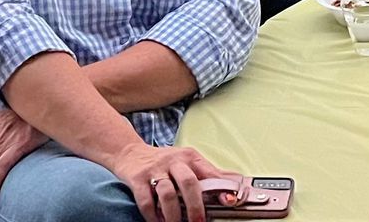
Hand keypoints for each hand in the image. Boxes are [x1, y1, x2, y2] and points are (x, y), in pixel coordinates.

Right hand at [106, 143, 225, 221]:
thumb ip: (210, 172)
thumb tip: (237, 180)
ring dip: (174, 214)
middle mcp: (174, 161)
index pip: (210, 173)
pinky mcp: (138, 179)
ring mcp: (155, 170)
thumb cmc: (165, 161)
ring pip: (167, 193)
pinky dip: (152, 215)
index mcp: (190, 157)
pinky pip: (146, 200)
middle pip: (189, 183)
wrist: (130, 153)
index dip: (221, 188)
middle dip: (196, 206)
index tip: (230, 202)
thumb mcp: (189, 161)